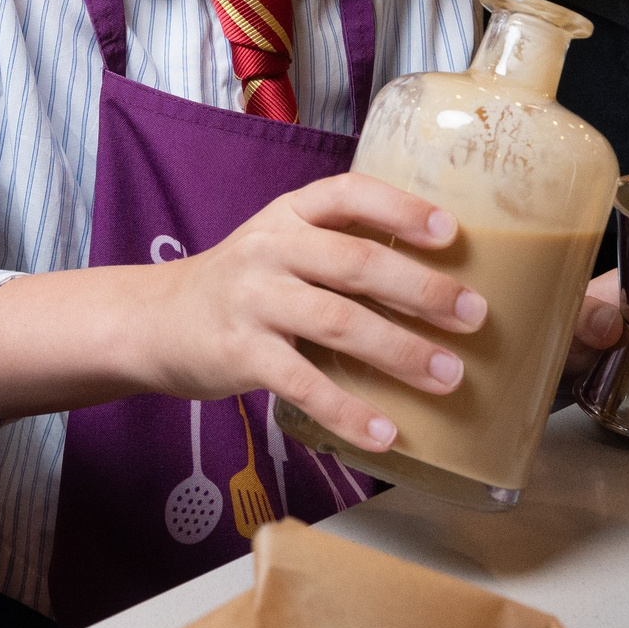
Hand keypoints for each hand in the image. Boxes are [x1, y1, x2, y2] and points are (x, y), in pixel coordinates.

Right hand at [0, 173, 485, 447]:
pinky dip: (347, 411)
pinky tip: (384, 433)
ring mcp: (253, 299)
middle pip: (355, 262)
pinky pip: (302, 383)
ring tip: (448, 376)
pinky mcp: (239, 353)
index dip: (402, 209)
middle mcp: (271, 248)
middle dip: (421, 290)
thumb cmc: (244, 286)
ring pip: (336, 322)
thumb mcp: (283, 247)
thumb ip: (340, 250)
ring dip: (400, 351)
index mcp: (289, 213)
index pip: (350, 194)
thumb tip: (438, 280)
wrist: (154, 321)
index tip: (452, 232)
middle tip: (473, 316)